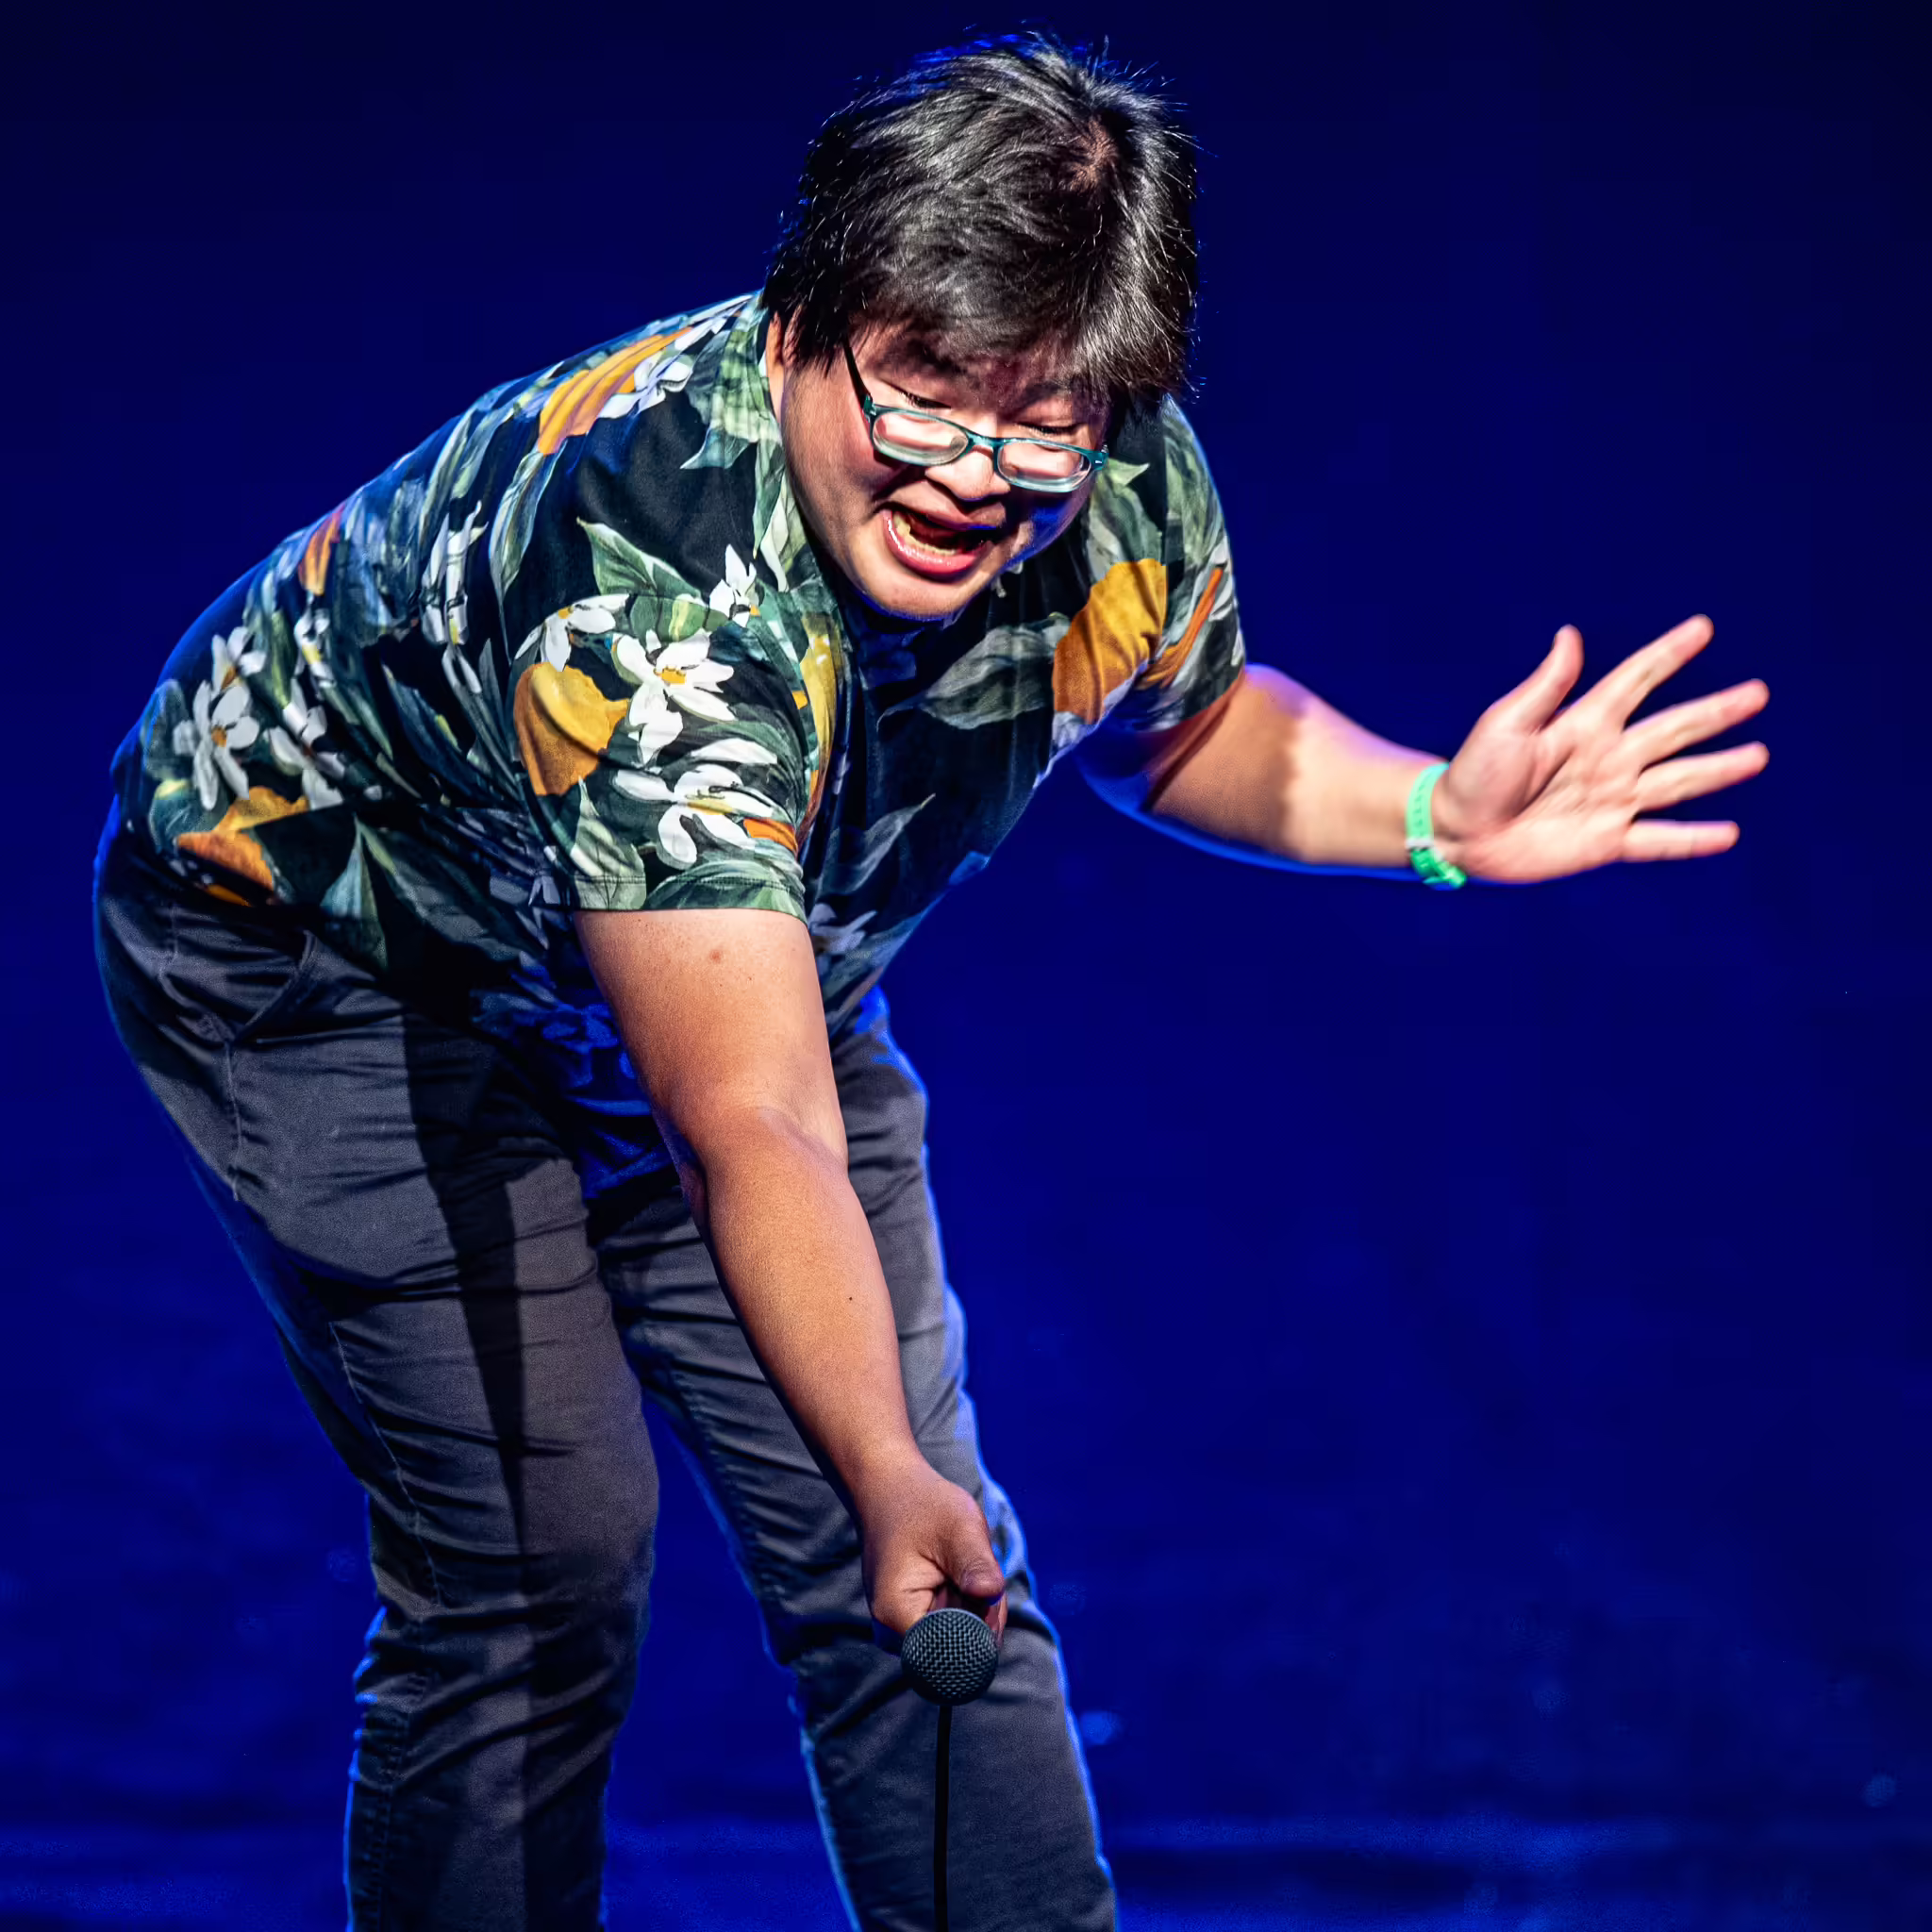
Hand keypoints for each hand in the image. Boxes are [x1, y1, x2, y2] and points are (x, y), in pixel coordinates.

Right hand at [856, 1456, 1007, 1643]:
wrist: (892, 1493)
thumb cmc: (923, 1505)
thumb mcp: (959, 1527)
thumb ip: (976, 1565)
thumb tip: (992, 1596)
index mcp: (897, 1616)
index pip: (951, 1652)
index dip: (979, 1628)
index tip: (984, 1591)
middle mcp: (894, 1635)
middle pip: (960, 1649)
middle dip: (983, 1615)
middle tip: (979, 1570)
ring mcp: (902, 1631)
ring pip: (962, 1640)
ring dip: (979, 1608)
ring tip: (966, 1567)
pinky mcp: (914, 1623)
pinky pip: (955, 1628)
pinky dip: (970, 1604)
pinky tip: (961, 1574)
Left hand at [1431, 615, 1768, 882]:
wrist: (1457, 831)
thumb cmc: (1474, 773)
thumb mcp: (1506, 724)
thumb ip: (1545, 687)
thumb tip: (1570, 636)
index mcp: (1584, 723)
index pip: (1636, 681)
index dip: (1668, 655)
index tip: (1702, 628)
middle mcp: (1608, 758)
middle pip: (1673, 730)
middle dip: (1714, 712)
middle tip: (1757, 693)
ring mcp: (1611, 800)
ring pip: (1678, 781)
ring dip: (1718, 769)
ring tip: (1758, 756)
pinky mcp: (1606, 841)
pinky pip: (1659, 840)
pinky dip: (1693, 840)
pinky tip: (1728, 834)